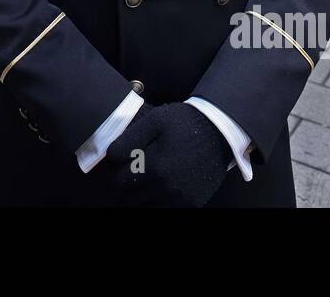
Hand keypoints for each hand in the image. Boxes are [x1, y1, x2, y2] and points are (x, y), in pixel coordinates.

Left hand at [94, 102, 233, 206]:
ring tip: (149, 176)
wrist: (219, 131)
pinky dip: (161, 199)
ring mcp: (181, 199)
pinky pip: (167, 208)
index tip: (123, 163)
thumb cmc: (184, 123)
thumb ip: (129, 139)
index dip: (118, 172)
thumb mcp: (154, 121)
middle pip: (132, 198)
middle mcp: (167, 189)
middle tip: (135, 170)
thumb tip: (110, 157)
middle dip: (129, 185)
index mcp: (155, 168)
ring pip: (148, 206)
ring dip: (144, 194)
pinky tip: (165, 183)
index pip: (120, 183)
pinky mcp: (193, 204)